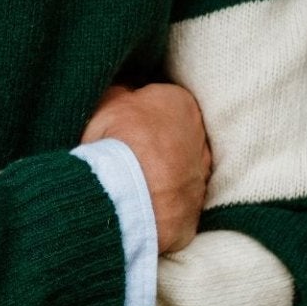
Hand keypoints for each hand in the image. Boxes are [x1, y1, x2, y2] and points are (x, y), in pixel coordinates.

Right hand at [80, 81, 210, 254]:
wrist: (127, 195)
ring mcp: (200, 177)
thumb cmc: (117, 142)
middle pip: (177, 136)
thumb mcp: (107, 102)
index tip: (123, 124)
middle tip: (127, 154)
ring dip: (162, 176)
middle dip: (157, 144)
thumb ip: (120, 94)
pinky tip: (139, 207)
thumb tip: (123, 92)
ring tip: (131, 184)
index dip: (141, 113)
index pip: (164, 102)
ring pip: (180, 172)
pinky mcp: (193, 213)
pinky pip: (176, 206)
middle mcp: (200, 137)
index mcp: (181, 103)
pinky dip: (160, 206)